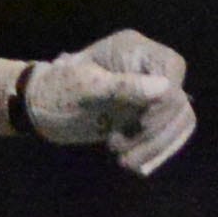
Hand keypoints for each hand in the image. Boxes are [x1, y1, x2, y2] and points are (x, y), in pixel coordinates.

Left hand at [23, 31, 194, 175]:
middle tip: (118, 150)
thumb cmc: (54, 90)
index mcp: (134, 50)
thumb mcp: (84, 88)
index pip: (172, 71)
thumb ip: (123, 87)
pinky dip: (157, 151)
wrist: (38, 108)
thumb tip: (166, 88)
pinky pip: (167, 133)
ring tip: (126, 163)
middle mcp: (147, 67)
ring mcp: (148, 92)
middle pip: (178, 99)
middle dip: (155, 131)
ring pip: (179, 119)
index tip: (139, 124)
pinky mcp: (144, 115)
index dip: (164, 101)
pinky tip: (138, 166)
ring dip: (157, 146)